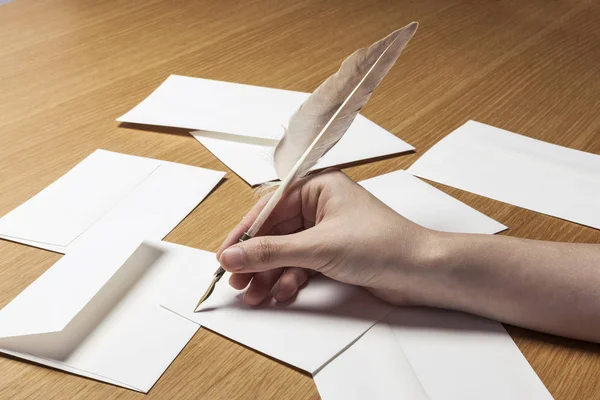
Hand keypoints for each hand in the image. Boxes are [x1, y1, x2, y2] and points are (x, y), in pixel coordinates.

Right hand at [216, 169, 440, 305]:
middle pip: (274, 233)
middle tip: (238, 283)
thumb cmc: (381, 245)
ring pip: (285, 252)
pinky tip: (283, 293)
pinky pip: (300, 264)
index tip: (225, 258)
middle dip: (256, 260)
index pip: (267, 208)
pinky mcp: (332, 253)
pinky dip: (290, 279)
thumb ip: (270, 252)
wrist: (421, 272)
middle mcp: (319, 205)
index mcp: (317, 187)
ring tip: (256, 296)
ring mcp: (326, 231)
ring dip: (269, 274)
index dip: (243, 234)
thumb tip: (232, 257)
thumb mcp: (317, 247)